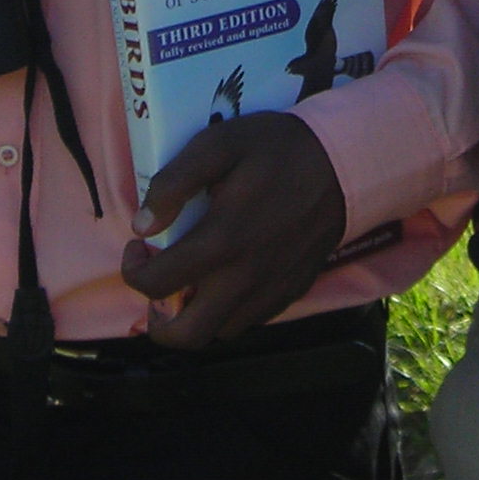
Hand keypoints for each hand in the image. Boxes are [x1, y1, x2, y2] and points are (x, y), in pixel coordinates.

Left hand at [117, 113, 347, 348]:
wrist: (343, 163)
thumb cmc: (277, 149)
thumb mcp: (219, 144)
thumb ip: (174, 182)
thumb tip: (143, 224)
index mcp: (220, 242)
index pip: (156, 285)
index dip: (134, 270)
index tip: (140, 245)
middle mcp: (244, 279)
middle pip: (186, 335)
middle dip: (159, 322)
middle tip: (159, 287)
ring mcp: (270, 291)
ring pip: (218, 332)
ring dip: (195, 315)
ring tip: (192, 280)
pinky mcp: (290, 292)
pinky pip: (249, 320)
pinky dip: (228, 310)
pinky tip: (227, 277)